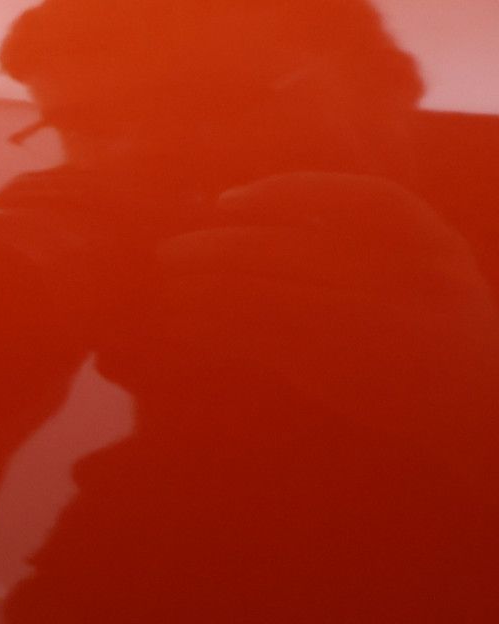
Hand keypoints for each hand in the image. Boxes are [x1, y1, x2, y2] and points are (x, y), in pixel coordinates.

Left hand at [154, 172, 498, 453]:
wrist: (481, 418)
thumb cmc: (434, 342)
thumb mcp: (422, 279)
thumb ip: (362, 249)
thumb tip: (253, 224)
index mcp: (435, 246)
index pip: (364, 200)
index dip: (290, 192)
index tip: (229, 201)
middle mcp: (410, 280)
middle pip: (297, 248)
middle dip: (222, 247)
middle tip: (169, 250)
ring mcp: (381, 326)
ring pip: (272, 294)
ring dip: (208, 288)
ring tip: (168, 287)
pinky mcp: (347, 371)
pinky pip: (266, 340)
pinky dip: (218, 328)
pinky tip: (186, 324)